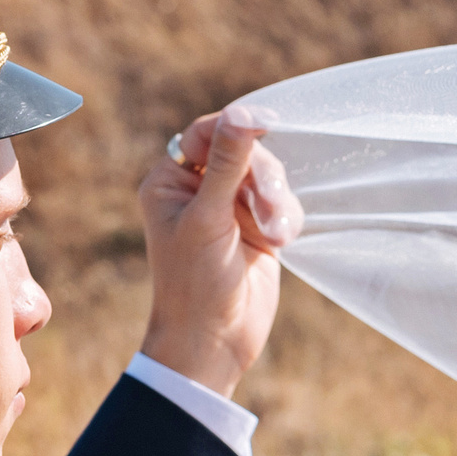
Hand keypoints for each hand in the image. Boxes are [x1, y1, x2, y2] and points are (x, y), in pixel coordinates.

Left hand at [137, 103, 303, 395]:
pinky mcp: (257, 228)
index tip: (267, 123)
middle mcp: (198, 190)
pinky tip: (280, 243)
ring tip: (275, 235)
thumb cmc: (196, 283)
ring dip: (277, 203)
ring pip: (269, 178)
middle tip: (266, 207)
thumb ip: (227, 164)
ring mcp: (230, 209)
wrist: (214, 341)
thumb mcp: (210, 218)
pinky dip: (287, 219)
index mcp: (170, 182)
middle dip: (262, 179)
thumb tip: (242, 113)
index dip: (236, 127)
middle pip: (245, 152)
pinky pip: (283, 203)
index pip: (206, 134)